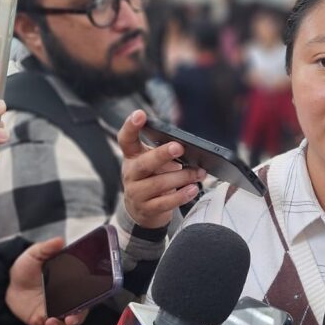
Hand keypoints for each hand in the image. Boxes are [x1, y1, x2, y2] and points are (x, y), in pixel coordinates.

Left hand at [6, 238, 88, 324]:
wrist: (8, 281)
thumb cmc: (26, 267)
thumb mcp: (35, 254)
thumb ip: (47, 248)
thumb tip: (60, 240)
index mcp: (70, 285)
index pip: (85, 295)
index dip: (87, 301)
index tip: (83, 304)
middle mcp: (65, 301)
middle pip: (78, 314)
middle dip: (77, 318)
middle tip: (71, 318)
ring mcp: (53, 311)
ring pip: (64, 324)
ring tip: (51, 321)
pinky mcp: (40, 320)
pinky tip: (39, 320)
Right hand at [118, 110, 205, 228]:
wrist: (142, 210)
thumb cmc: (152, 178)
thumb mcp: (152, 163)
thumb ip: (164, 153)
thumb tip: (188, 149)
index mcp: (132, 156)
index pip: (126, 139)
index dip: (131, 126)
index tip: (140, 114)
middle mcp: (131, 173)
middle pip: (144, 163)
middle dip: (162, 154)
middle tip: (179, 147)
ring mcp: (136, 193)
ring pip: (159, 184)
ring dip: (182, 177)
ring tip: (199, 172)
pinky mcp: (146, 209)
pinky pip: (165, 202)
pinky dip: (181, 196)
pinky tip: (192, 189)